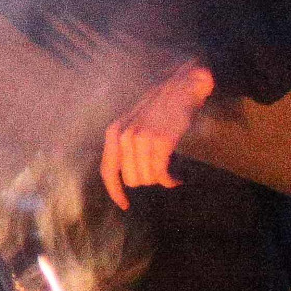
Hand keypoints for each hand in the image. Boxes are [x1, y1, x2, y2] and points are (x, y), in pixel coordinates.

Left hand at [102, 61, 214, 209]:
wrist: (184, 85)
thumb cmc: (161, 106)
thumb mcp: (135, 122)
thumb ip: (126, 144)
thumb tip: (128, 175)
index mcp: (114, 131)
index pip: (107, 170)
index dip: (114, 191)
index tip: (124, 205)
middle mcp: (124, 135)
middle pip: (131, 179)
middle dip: (147, 180)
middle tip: (160, 172)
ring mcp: (142, 138)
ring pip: (147, 178)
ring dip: (161, 179)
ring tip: (171, 171)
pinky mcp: (161, 141)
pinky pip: (162, 173)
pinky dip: (170, 180)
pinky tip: (177, 178)